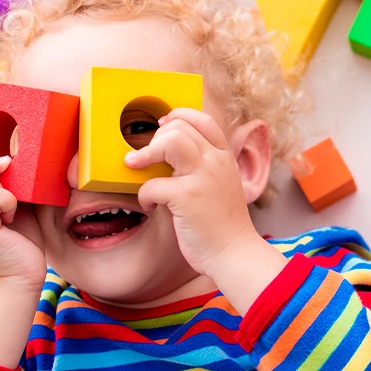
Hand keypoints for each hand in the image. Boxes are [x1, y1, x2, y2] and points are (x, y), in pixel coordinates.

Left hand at [125, 108, 275, 283]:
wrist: (234, 253)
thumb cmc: (223, 225)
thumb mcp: (221, 186)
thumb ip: (204, 167)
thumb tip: (169, 154)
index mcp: (224, 158)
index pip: (202, 119)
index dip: (178, 117)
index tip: (162, 127)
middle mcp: (216, 162)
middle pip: (179, 127)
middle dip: (155, 139)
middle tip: (146, 157)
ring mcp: (202, 177)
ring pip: (169, 141)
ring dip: (145, 153)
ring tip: (136, 166)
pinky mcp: (187, 196)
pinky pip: (152, 183)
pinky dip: (144, 196)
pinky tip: (151, 207)